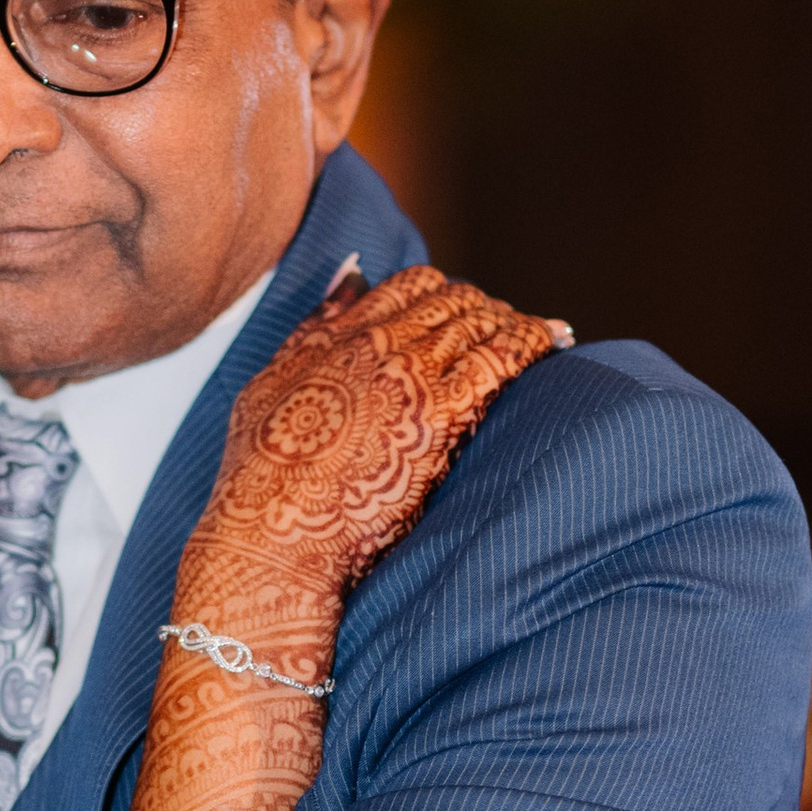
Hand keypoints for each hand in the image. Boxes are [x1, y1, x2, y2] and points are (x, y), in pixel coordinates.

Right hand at [179, 267, 562, 633]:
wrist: (271, 535)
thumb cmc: (257, 478)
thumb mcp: (266, 385)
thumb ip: (313, 327)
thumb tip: (352, 274)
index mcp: (336, 336)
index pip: (408, 286)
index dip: (442, 292)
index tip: (460, 311)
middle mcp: (375, 345)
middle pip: (451, 300)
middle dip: (485, 309)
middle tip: (509, 329)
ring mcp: (408, 376)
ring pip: (479, 322)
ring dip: (514, 324)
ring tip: (546, 335)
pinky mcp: (437, 414)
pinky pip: (499, 358)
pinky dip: (531, 342)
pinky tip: (554, 342)